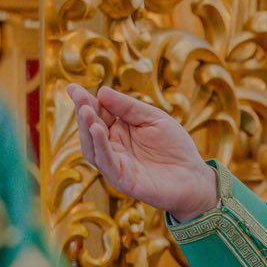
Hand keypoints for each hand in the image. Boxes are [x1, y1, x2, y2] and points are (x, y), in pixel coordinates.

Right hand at [68, 84, 217, 223]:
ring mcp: (116, 164)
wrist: (194, 178)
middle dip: (83, 111)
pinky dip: (100, 146)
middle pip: (91, 128)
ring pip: (93, 146)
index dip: (85, 101)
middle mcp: (113, 147)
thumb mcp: (154, 118)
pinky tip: (97, 129)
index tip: (72, 87)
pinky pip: (106, 162)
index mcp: (119, 130)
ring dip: (87, 128)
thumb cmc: (176, 147)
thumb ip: (129, 107)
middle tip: (78, 96)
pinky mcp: (122, 179)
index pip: (98, 113)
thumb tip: (101, 92)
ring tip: (86, 111)